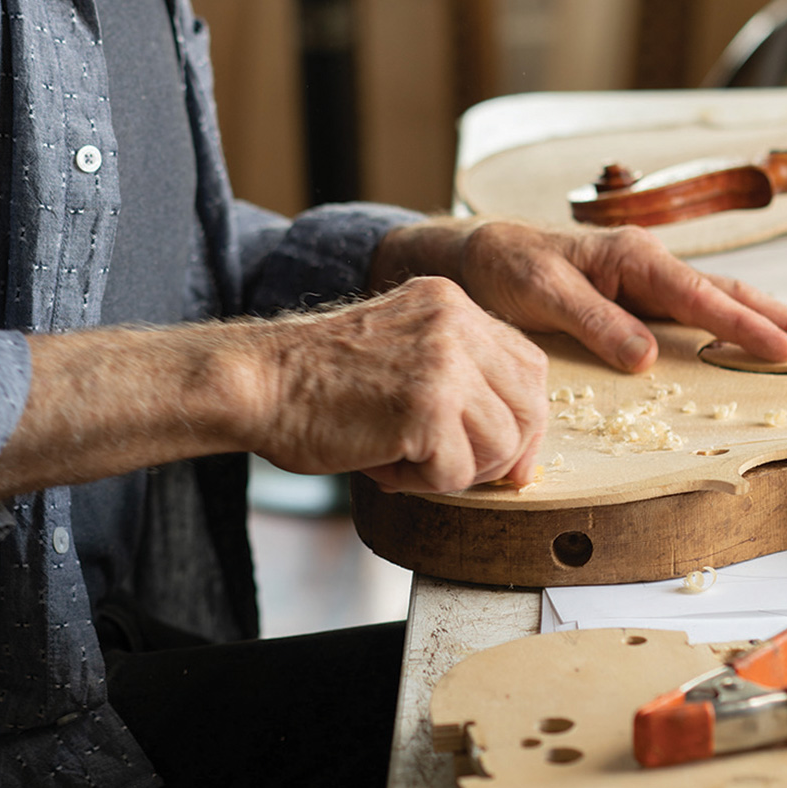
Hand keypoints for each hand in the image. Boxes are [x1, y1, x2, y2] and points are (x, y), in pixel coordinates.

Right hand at [252, 276, 547, 493]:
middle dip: (504, 454)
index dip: (524, 419)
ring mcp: (445, 362)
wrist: (257, 383)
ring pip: (501, 445)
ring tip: (406, 463)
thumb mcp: (400, 349)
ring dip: (457, 471)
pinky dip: (425, 485)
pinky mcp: (427, 407)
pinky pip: (459, 472)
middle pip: (529, 406)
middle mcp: (455, 322)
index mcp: (450, 302)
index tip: (507, 456)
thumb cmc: (315, 382)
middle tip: (457, 472)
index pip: (528, 364)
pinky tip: (385, 466)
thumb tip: (515, 440)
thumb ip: (456, 372)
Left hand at [372, 217, 786, 372]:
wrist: (477, 257)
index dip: (747, 327)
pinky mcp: (642, 300)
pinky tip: (757, 346)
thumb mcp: (539, 294)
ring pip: (721, 302)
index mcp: (632, 259)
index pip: (702, 297)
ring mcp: (649, 283)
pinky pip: (698, 314)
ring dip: (770, 322)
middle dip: (785, 319)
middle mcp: (650, 266)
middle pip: (730, 294)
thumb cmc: (506, 269)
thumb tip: (646, 356)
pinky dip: (735, 326)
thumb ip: (592, 321)